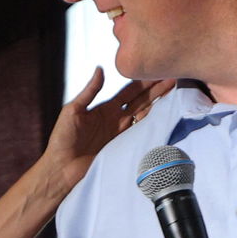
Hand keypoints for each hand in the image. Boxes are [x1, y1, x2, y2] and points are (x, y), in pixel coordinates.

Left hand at [42, 70, 174, 193]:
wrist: (62, 168)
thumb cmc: (62, 139)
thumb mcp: (73, 110)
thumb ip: (89, 91)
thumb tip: (100, 69)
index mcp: (105, 108)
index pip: (129, 91)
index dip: (143, 81)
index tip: (156, 69)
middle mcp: (117, 119)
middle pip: (142, 101)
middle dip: (157, 90)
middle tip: (174, 77)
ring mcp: (122, 133)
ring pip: (145, 114)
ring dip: (159, 104)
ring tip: (174, 92)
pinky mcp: (124, 147)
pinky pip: (141, 132)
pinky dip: (152, 123)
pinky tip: (164, 114)